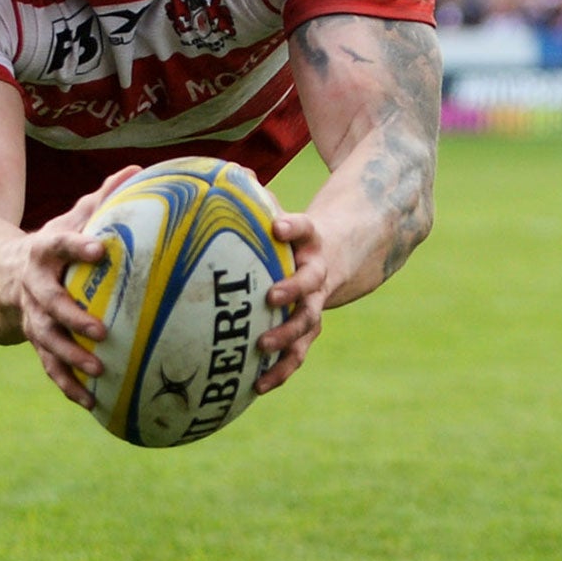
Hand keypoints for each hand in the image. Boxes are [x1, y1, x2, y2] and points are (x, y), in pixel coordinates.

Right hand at [25, 165, 141, 405]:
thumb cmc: (48, 247)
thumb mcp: (67, 220)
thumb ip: (101, 199)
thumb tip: (137, 169)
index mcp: (42, 252)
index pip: (58, 245)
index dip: (76, 246)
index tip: (98, 249)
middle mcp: (32, 286)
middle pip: (48, 302)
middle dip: (72, 316)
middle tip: (100, 328)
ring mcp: (31, 316)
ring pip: (47, 339)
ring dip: (70, 356)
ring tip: (98, 370)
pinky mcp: (34, 340)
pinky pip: (49, 365)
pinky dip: (67, 383)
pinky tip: (91, 401)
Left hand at [254, 211, 327, 393]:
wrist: (338, 254)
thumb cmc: (290, 234)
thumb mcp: (278, 212)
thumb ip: (253, 201)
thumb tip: (223, 173)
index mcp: (310, 241)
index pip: (305, 227)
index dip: (293, 226)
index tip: (278, 226)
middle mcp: (317, 273)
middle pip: (310, 283)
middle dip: (291, 290)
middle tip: (270, 296)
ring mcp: (315, 303)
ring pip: (307, 323)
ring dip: (286, 336)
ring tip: (262, 346)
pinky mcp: (308, 330)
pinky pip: (297, 353)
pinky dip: (280, 370)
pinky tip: (257, 386)